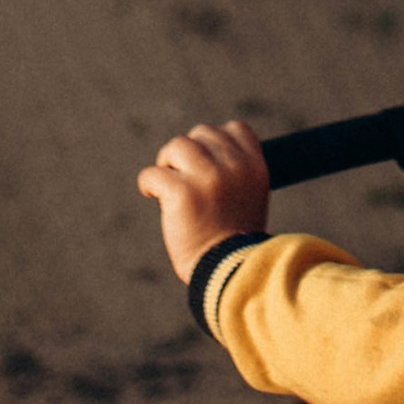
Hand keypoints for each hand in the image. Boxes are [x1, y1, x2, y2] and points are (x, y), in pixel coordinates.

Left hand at [138, 119, 270, 283]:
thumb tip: (205, 152)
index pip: (235, 129)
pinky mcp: (181, 192)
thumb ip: (235, 173)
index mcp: (256, 166)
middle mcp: (234, 166)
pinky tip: (153, 197)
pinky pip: (153, 173)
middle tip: (182, 179)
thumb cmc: (234, 242)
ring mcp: (208, 177)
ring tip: (167, 186)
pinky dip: (148, 184)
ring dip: (167, 163)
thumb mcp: (249, 199)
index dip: (215, 142)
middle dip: (188, 154)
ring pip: (177, 146)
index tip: (205, 164)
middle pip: (201, 134)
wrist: (228, 274)